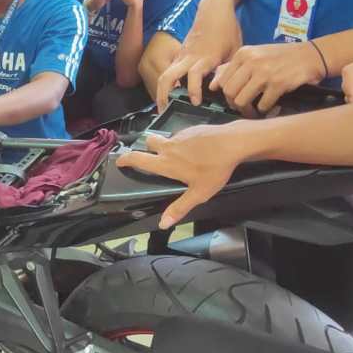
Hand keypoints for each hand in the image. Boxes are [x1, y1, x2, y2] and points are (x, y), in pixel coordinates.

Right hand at [115, 125, 247, 228]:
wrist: (232, 142)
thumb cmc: (214, 169)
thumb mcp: (198, 193)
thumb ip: (179, 208)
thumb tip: (162, 224)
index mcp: (166, 163)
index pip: (138, 158)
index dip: (126, 159)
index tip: (120, 160)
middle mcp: (168, 147)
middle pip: (148, 141)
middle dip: (146, 147)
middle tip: (151, 154)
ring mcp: (180, 135)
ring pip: (166, 137)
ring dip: (166, 144)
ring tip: (178, 154)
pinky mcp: (192, 129)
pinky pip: (182, 134)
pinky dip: (183, 141)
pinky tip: (196, 148)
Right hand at [154, 0, 240, 109]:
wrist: (214, 10)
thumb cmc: (227, 30)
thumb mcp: (236, 51)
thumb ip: (229, 71)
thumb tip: (225, 91)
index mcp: (206, 57)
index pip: (194, 74)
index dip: (193, 89)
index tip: (195, 103)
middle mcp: (189, 57)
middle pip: (168, 76)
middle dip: (164, 95)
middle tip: (166, 111)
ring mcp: (182, 55)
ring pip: (165, 74)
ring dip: (161, 91)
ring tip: (162, 107)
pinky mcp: (179, 54)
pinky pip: (169, 71)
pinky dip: (167, 84)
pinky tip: (169, 96)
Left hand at [211, 41, 324, 114]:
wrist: (311, 55)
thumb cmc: (281, 57)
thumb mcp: (256, 55)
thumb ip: (234, 68)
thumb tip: (213, 85)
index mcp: (243, 54)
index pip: (222, 81)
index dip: (226, 94)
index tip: (234, 99)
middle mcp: (251, 61)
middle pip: (229, 92)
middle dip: (234, 104)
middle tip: (244, 107)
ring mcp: (264, 72)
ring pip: (242, 100)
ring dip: (248, 110)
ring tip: (255, 110)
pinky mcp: (278, 83)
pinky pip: (262, 105)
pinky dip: (265, 109)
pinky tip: (271, 106)